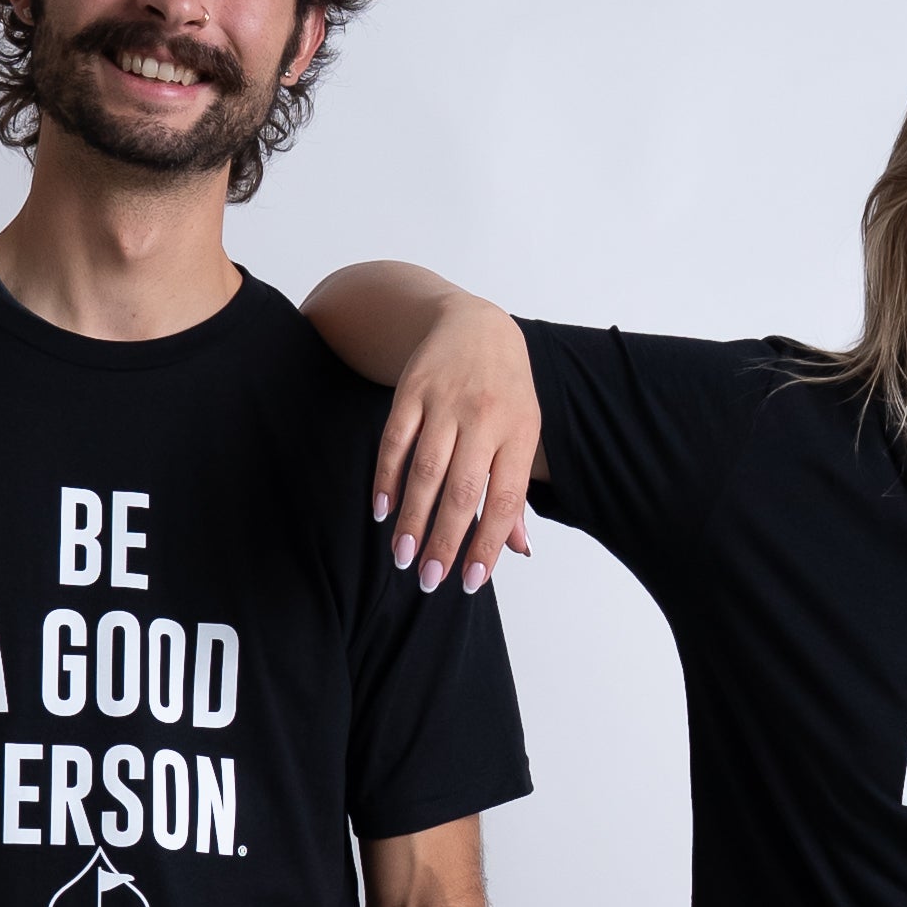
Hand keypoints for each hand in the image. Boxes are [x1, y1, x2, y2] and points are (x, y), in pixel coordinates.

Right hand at [371, 294, 540, 596]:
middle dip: (444, 539)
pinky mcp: (412, 389)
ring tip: (402, 556)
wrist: (476, 324)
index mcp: (519, 432)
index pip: (504, 498)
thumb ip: (515, 492)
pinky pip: (395, 440)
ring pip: (426, 469)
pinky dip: (387, 477)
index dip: (488, 542)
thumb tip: (518, 549)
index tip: (471, 581)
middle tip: (429, 579)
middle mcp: (485, 416)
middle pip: (462, 490)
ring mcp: (446, 401)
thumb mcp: (523, 435)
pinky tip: (384, 510)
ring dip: (412, 517)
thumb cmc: (505, 392)